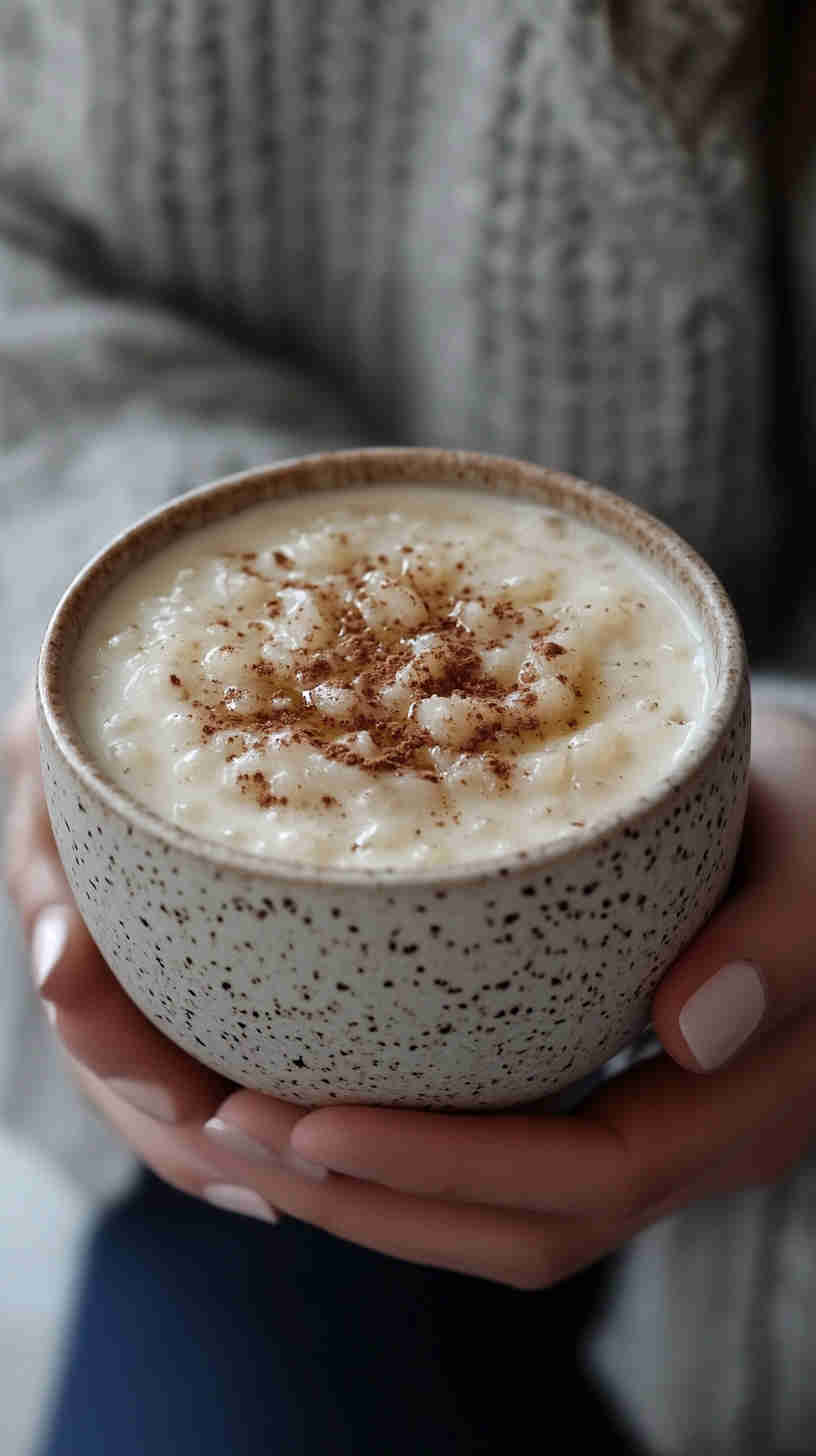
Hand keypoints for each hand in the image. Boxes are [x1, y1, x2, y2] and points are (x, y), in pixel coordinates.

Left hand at [6, 697, 815, 1279]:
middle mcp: (691, 1138)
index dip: (443, 1169)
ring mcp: (647, 1125)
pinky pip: (496, 1154)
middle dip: (366, 1200)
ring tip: (232, 1126)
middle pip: (519, 1227)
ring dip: (362, 1190)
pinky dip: (398, 1148)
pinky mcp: (601, 1090)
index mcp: (744, 1099)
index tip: (305, 1120)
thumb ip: (783, 941)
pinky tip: (313, 1097)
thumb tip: (693, 1029)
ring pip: (499, 1211)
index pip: (586, 1177)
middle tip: (224, 1129)